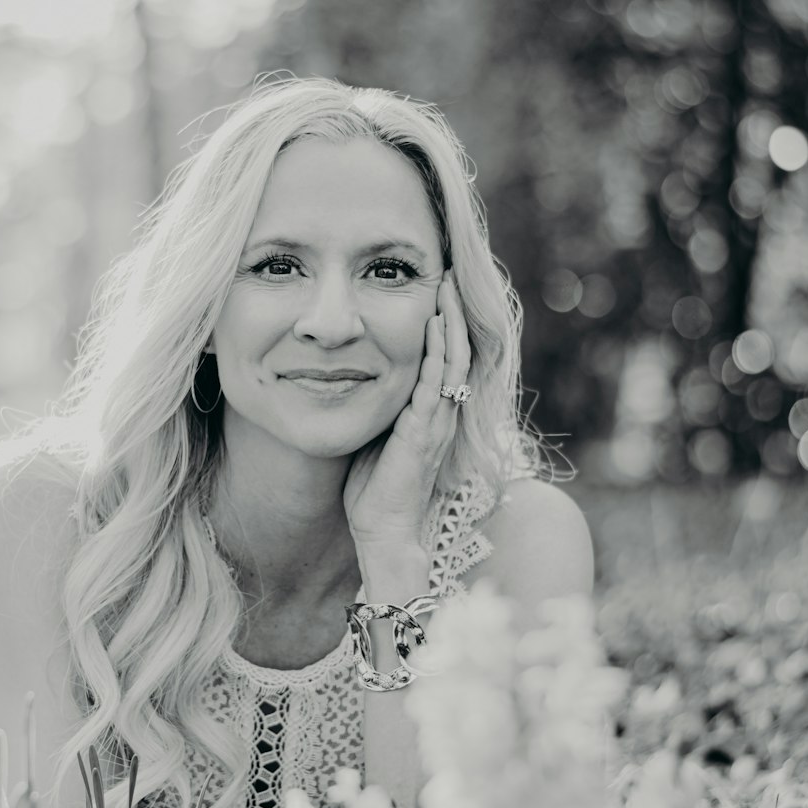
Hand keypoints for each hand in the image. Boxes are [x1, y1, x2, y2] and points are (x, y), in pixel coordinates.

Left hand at [343, 274, 471, 551]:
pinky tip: (433, 325)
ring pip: (454, 362)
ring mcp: (437, 423)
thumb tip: (349, 377)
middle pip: (459, 352)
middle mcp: (442, 414)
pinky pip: (437, 384)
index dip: (444, 326)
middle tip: (446, 275)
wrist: (383, 531)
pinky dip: (437, 353)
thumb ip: (376, 408)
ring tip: (445, 287)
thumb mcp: (375, 436)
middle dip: (453, 313)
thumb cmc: (374, 490)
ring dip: (450, 323)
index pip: (446, 360)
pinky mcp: (424, 432)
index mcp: (431, 414)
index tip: (435, 292)